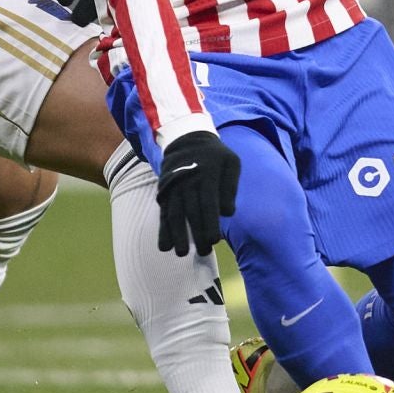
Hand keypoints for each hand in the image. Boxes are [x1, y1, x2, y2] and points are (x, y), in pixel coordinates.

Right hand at [156, 131, 239, 255]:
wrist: (187, 139)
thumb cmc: (216, 156)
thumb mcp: (231, 162)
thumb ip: (231, 186)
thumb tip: (228, 212)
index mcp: (207, 175)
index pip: (208, 203)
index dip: (210, 222)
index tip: (214, 240)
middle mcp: (188, 182)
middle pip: (191, 211)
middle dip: (196, 233)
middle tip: (203, 252)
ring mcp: (174, 187)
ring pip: (174, 214)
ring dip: (177, 235)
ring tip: (180, 253)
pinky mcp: (164, 192)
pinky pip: (163, 213)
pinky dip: (163, 230)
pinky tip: (164, 246)